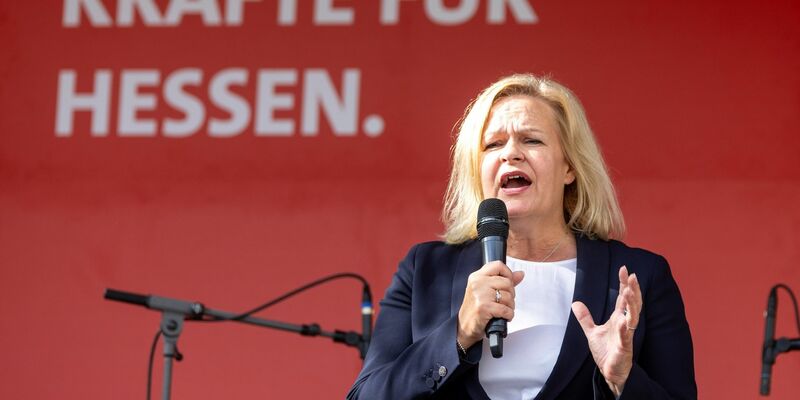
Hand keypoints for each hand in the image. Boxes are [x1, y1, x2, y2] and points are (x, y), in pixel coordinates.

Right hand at [457, 261, 524, 348]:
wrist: (464, 326)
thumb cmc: (476, 308)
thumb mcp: (486, 290)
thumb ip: (504, 281)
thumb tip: (520, 274)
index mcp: (477, 276)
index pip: (498, 265)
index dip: (508, 274)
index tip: (508, 283)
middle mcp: (477, 283)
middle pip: (507, 282)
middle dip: (511, 294)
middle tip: (504, 302)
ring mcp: (480, 295)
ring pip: (508, 297)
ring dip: (510, 307)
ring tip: (502, 310)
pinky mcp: (484, 307)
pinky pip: (506, 310)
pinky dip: (508, 316)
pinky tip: (502, 317)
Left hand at [571, 266, 640, 396]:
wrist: (609, 373)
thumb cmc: (606, 352)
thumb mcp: (591, 332)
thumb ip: (585, 318)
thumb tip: (575, 303)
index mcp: (618, 319)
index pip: (623, 298)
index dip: (624, 284)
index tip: (624, 269)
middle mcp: (625, 324)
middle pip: (632, 304)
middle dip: (633, 290)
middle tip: (632, 275)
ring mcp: (626, 335)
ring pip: (633, 317)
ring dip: (632, 304)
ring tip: (629, 290)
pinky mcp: (625, 347)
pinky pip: (626, 336)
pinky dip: (625, 328)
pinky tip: (623, 319)